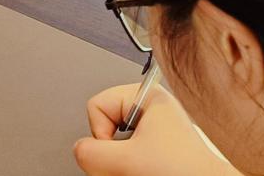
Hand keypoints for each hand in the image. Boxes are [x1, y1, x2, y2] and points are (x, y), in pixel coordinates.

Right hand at [75, 85, 223, 175]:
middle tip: (132, 166)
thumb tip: (80, 149)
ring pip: (114, 144)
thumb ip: (92, 152)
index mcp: (147, 95)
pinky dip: (129, 169)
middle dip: (111, 153)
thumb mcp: (127, 159)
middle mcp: (152, 108)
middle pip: (105, 125)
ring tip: (142, 171)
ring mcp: (156, 130)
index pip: (97, 104)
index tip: (120, 150)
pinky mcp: (158, 149)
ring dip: (120, 164)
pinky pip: (128, 155)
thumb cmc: (183, 171)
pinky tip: (145, 174)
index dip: (101, 132)